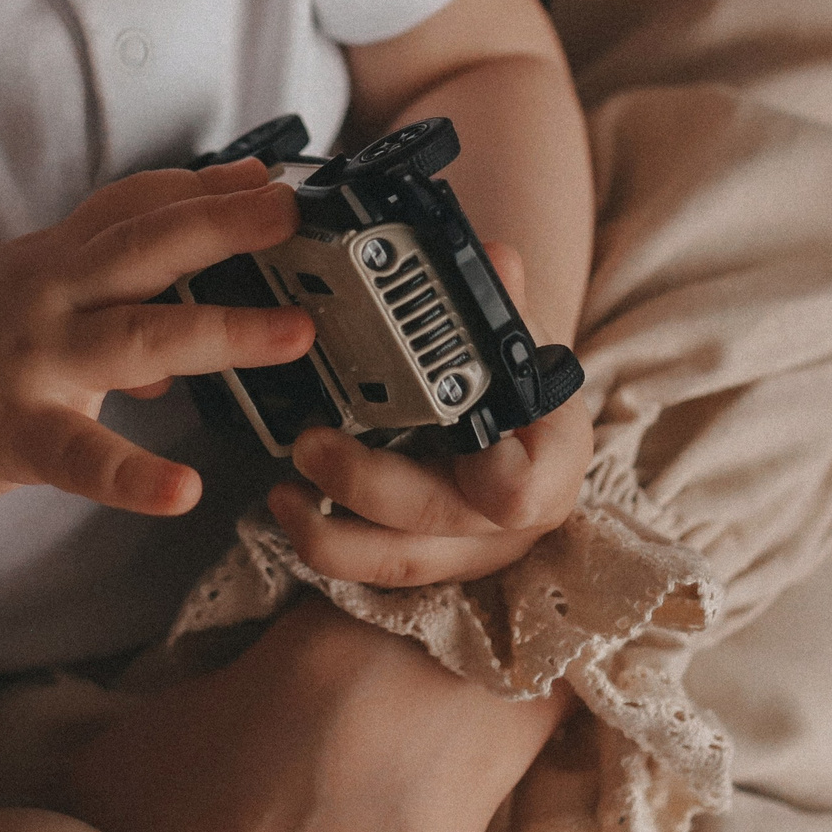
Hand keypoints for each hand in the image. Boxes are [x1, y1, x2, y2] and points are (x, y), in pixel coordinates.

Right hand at [0, 159, 313, 515]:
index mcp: (60, 260)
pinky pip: (80, 454)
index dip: (207, 187)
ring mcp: (35, 361)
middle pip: (147, 246)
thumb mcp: (34, 298)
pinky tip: (182, 490)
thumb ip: (110, 307)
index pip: (139, 205)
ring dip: (220, 330)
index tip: (273, 177)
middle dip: (224, 225)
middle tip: (294, 215)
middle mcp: (53, 295)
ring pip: (136, 336)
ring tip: (293, 334)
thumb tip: (184, 348)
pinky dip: (132, 474)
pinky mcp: (14, 432)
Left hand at [268, 242, 592, 585]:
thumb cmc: (519, 381)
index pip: (529, 490)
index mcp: (551, 460)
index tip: (464, 457)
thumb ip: (503, 302)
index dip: (500, 485)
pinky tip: (292, 508)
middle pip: (435, 521)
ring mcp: (466, 551)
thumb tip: (494, 258)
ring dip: (328, 533)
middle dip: (362, 485)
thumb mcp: (519, 337)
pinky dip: (326, 543)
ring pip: (395, 563)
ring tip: (280, 490)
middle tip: (308, 442)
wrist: (522, 428)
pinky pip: (371, 573)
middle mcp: (511, 521)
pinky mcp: (427, 564)